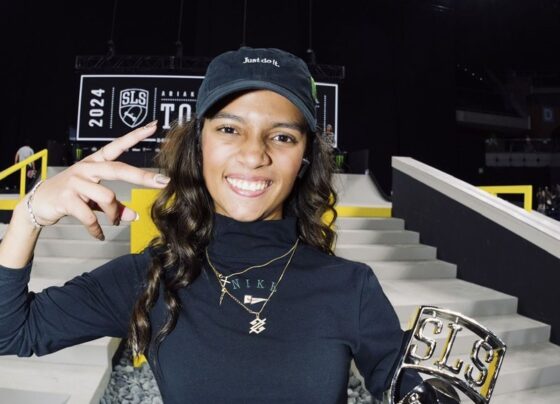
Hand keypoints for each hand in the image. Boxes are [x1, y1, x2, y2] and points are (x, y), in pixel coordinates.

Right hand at [28, 121, 168, 239]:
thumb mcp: (95, 199)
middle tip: (163, 182)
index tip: (154, 126)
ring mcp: (76, 182)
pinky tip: (99, 235)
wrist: (37, 203)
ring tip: (113, 222)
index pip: (117, 146)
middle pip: (118, 169)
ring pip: (108, 197)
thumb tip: (134, 216)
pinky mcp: (66, 198)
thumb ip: (115, 206)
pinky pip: (90, 215)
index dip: (135, 136)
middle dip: (142, 176)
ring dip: (114, 214)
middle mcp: (87, 168)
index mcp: (95, 163)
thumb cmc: (71, 196)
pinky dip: (97, 228)